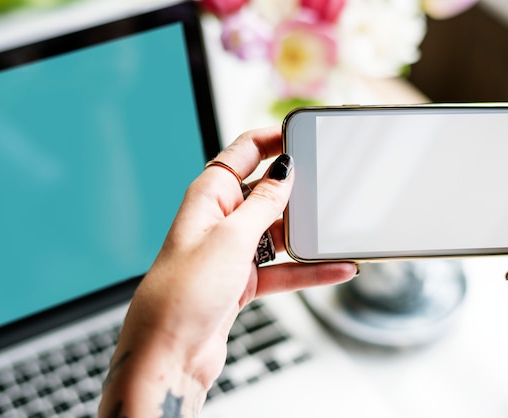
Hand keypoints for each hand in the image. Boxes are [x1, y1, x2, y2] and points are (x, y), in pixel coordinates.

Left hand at [98, 126, 356, 417]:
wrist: (169, 354)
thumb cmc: (183, 293)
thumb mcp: (231, 239)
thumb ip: (263, 203)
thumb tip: (285, 170)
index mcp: (210, 195)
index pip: (244, 151)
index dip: (274, 138)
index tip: (306, 133)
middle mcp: (221, 219)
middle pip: (266, 190)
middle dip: (297, 187)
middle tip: (331, 183)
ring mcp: (233, 251)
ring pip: (279, 231)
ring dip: (307, 233)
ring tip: (339, 230)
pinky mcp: (243, 280)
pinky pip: (284, 268)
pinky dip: (309, 270)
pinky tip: (336, 268)